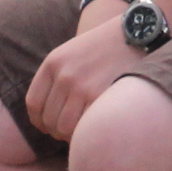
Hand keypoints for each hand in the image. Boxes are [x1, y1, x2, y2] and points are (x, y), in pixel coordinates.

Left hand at [25, 6, 139, 142]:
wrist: (137, 34)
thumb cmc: (107, 47)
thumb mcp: (73, 52)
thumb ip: (58, 77)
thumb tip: (48, 115)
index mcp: (53, 62)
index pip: (33, 104)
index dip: (39, 121)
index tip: (48, 127)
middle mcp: (64, 75)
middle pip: (48, 120)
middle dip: (57, 131)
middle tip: (71, 131)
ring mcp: (82, 87)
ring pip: (64, 128)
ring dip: (71, 136)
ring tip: (84, 132)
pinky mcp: (101, 97)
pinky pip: (84, 128)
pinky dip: (87, 133)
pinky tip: (94, 128)